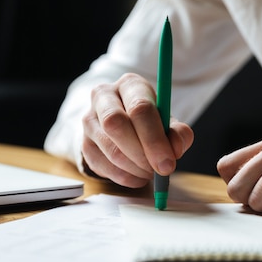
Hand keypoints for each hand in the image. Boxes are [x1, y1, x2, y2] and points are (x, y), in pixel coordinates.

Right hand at [81, 73, 193, 187]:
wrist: (126, 125)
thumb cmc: (150, 121)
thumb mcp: (168, 122)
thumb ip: (178, 133)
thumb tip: (175, 148)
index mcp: (130, 84)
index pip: (140, 107)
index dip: (155, 138)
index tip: (168, 162)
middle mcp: (104, 96)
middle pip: (116, 123)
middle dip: (141, 153)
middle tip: (159, 170)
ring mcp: (89, 119)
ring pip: (109, 148)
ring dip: (134, 168)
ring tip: (150, 172)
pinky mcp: (84, 142)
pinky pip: (100, 165)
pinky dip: (124, 177)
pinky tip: (137, 176)